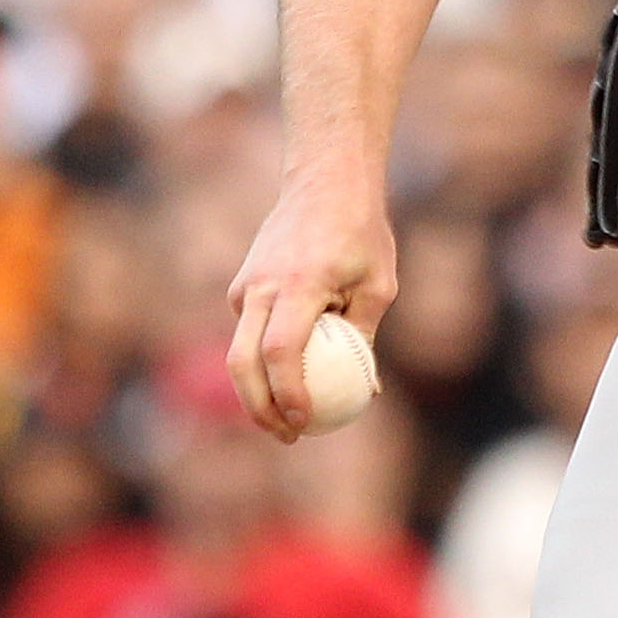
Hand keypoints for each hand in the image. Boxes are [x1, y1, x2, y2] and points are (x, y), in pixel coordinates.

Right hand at [227, 178, 395, 441]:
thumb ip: (365, 336)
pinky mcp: (241, 286)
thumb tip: (366, 390)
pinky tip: (288, 380)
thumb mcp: (379, 284)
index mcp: (298, 284)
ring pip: (238, 352)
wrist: (324, 181)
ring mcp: (245, 285)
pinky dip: (262, 362)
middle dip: (258, 408)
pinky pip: (247, 333)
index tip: (303, 424)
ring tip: (285, 421)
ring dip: (256, 391)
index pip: (281, 351)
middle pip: (242, 362)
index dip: (287, 394)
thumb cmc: (361, 233)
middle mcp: (261, 286)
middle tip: (287, 436)